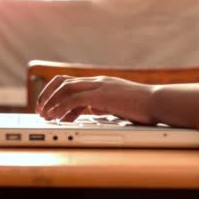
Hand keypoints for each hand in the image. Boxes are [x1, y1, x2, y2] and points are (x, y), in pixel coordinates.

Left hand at [35, 75, 155, 123]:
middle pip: (63, 81)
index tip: (52, 110)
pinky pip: (73, 99)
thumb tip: (93, 112)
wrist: (158, 102)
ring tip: (43, 115)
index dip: (58, 95)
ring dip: (50, 101)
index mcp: (102, 84)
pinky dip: (60, 108)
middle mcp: (98, 82)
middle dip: (47, 95)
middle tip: (40, 110)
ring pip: (64, 88)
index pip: (73, 84)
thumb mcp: (120, 106)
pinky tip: (55, 117)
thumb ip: (105, 106)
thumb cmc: (145, 107)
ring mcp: (99, 86)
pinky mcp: (101, 95)